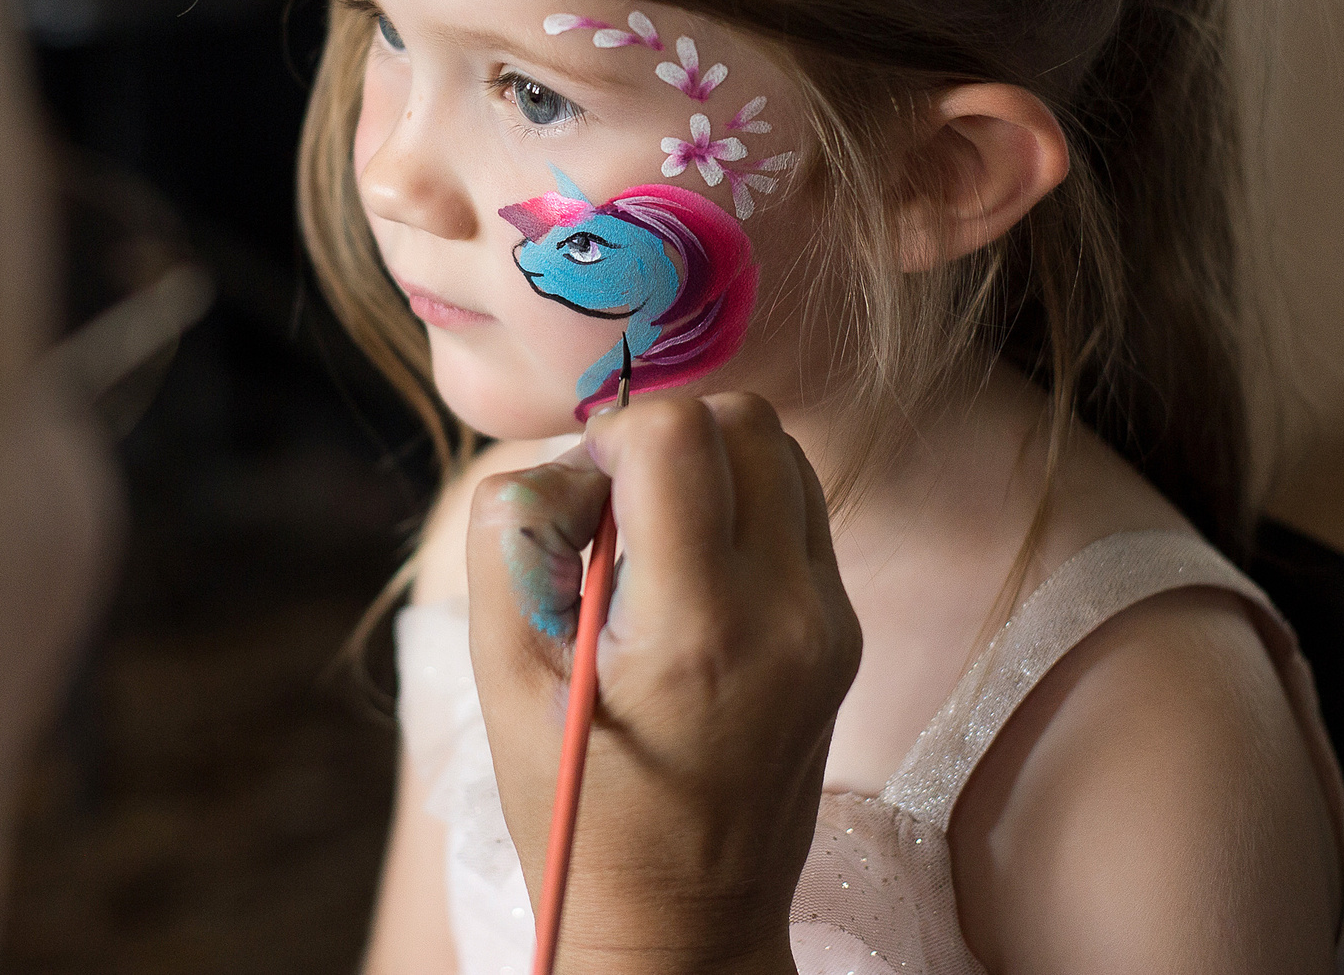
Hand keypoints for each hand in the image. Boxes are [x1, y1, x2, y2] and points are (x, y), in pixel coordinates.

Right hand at [466, 393, 860, 974]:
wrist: (683, 922)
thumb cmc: (576, 808)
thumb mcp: (502, 678)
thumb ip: (512, 540)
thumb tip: (570, 461)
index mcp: (698, 630)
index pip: (678, 432)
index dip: (611, 437)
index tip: (581, 499)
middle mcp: (787, 614)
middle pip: (744, 419)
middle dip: (664, 439)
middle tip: (614, 515)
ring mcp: (828, 622)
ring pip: (779, 452)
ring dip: (708, 467)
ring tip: (653, 547)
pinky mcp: (841, 631)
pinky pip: (798, 509)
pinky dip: (741, 509)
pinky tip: (692, 578)